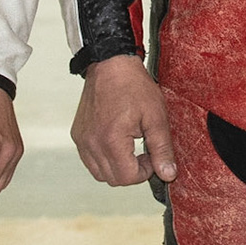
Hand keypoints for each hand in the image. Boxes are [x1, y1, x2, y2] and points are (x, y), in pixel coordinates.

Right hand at [72, 54, 176, 185]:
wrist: (110, 64)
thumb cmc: (134, 86)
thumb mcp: (156, 117)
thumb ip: (162, 149)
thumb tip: (168, 174)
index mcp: (112, 140)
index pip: (128, 178)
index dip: (145, 172)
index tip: (151, 156)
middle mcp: (92, 143)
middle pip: (113, 179)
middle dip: (132, 171)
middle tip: (143, 152)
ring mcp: (82, 140)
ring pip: (100, 173)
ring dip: (117, 167)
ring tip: (130, 147)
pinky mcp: (77, 134)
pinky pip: (90, 160)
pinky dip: (104, 159)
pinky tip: (116, 143)